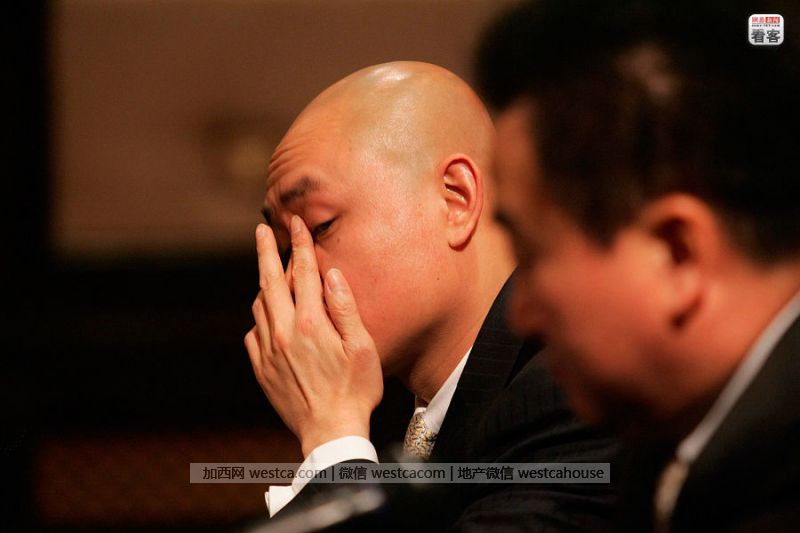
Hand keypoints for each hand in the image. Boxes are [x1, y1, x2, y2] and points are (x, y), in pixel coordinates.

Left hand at [244, 215, 382, 456]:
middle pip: (270, 281)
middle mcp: (284, 332)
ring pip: (259, 305)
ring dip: (264, 284)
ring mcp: (269, 351)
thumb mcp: (362, 347)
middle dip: (266, 251)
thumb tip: (331, 274)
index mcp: (311, 323)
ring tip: (269, 273)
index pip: (303, 272)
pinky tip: (269, 318)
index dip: (300, 244)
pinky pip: (253, 333)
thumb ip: (345, 307)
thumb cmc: (356, 389)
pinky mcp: (262, 368)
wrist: (330, 432)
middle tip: (261, 230)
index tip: (295, 223)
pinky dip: (260, 318)